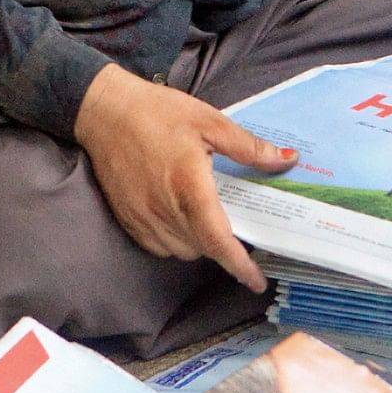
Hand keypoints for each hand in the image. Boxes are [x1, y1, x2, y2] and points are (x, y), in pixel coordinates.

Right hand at [72, 65, 296, 290]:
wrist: (104, 111)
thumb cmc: (158, 112)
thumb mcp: (210, 121)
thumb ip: (249, 147)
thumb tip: (287, 160)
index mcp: (189, 187)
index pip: (218, 240)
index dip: (240, 265)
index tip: (257, 281)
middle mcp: (164, 210)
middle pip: (202, 249)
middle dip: (223, 246)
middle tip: (235, 224)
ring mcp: (142, 218)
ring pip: (180, 251)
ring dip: (199, 244)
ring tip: (207, 217)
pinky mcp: (127, 219)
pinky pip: (157, 246)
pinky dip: (175, 240)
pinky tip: (180, 216)